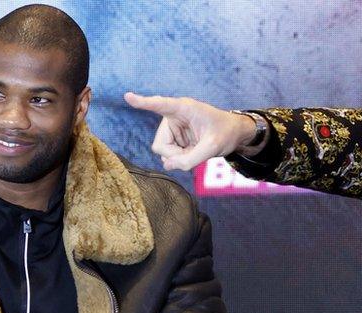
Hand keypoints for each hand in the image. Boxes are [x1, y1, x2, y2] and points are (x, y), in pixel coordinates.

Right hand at [124, 92, 258, 170]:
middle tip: (194, 154)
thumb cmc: (225, 133)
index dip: (143, 102)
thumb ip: (191, 160)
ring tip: (196, 150)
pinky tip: (193, 151)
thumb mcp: (212, 148)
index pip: (160, 104)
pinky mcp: (174, 138)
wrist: (234, 134)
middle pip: (159, 145)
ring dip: (179, 158)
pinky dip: (181, 159)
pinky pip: (169, 155)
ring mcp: (172, 128)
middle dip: (175, 156)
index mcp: (183, 108)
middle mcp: (173, 116)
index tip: (128, 97)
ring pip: (163, 152)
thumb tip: (168, 166)